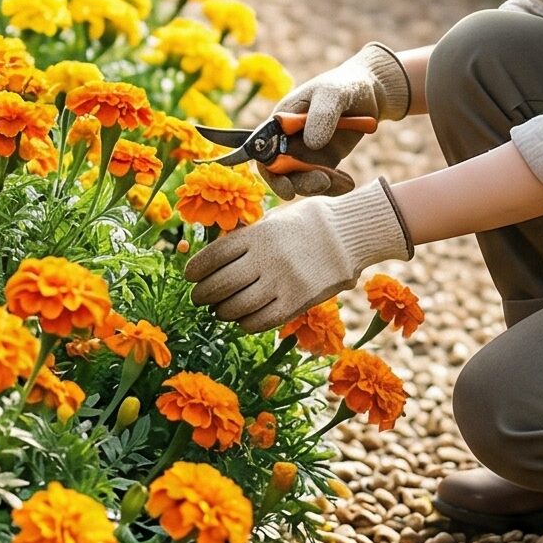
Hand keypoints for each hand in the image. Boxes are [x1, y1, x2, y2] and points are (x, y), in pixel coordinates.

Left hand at [187, 179, 411, 332]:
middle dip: (203, 295)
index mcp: (258, 234)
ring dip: (222, 312)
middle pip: (219, 284)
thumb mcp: (276, 219)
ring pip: (236, 307)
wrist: (352, 233)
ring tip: (220, 310)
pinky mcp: (297, 302)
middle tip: (199, 298)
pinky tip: (243, 319)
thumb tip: (218, 257)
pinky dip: (245, 323)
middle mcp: (266, 258)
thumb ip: (249, 237)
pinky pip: (260, 321)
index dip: (196, 270)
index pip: (213, 256)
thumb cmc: (311, 223)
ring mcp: (282, 282)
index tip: (189, 277)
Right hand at [267, 42, 410, 198]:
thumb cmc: (344, 86)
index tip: (287, 188)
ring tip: (344, 181)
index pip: (263, 150)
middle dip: (298, 183)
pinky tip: (348, 183)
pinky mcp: (323, 162)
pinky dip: (333, 187)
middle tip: (323, 182)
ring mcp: (305, 152)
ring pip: (301, 180)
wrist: (368, 93)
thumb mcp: (333, 93)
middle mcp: (288, 139)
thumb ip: (321, 114)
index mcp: (280, 121)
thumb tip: (311, 144)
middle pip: (280, 172)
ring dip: (318, 186)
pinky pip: (322, 181)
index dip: (270, 171)